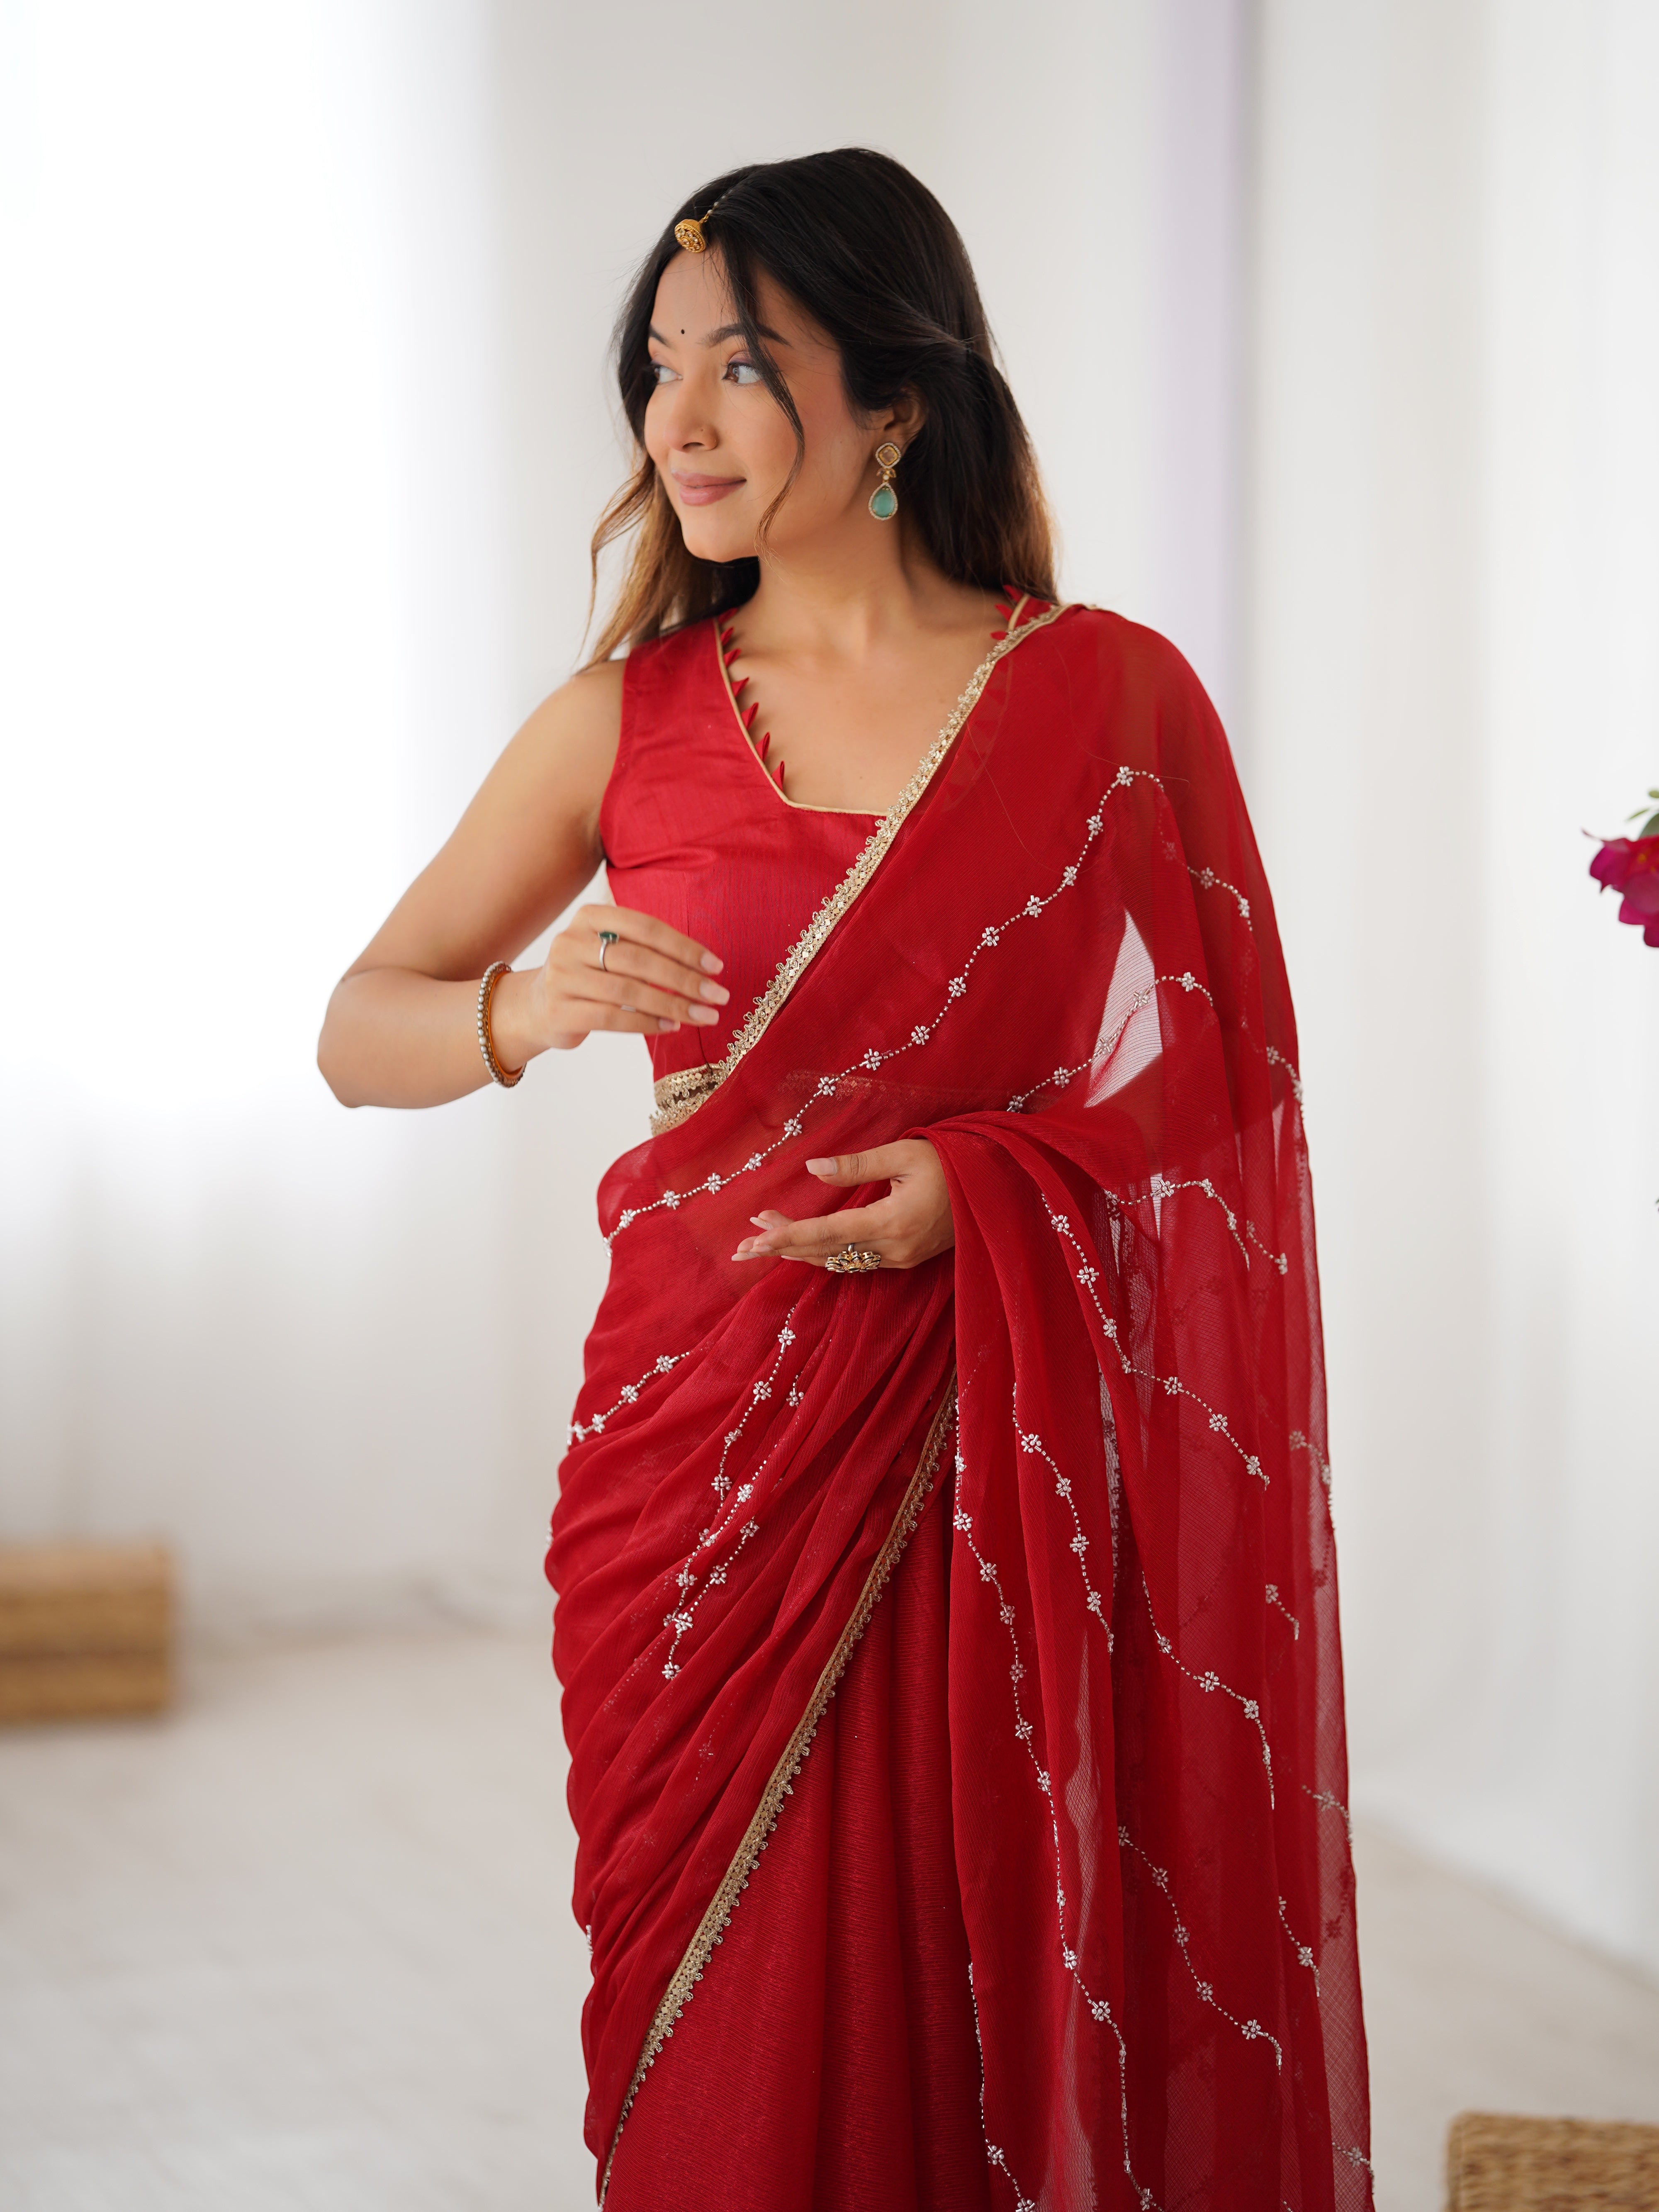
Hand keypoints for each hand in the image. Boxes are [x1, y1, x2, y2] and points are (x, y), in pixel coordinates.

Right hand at [495, 904, 727, 1060]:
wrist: (536, 1006)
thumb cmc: (590, 975)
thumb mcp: (610, 949)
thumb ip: (646, 948)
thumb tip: (704, 968)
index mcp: (590, 916)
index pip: (646, 927)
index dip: (684, 946)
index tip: (716, 966)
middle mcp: (571, 941)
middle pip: (639, 959)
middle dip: (685, 979)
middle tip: (717, 995)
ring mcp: (562, 976)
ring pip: (628, 991)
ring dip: (672, 1005)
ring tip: (703, 1015)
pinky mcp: (560, 1010)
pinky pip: (612, 1018)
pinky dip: (647, 1023)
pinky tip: (671, 1027)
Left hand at [732, 1140, 954, 1270]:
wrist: (998, 1189)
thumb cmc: (952, 1162)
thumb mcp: (904, 1154)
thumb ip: (856, 1165)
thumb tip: (812, 1170)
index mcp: (893, 1221)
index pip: (828, 1233)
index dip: (788, 1236)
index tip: (754, 1240)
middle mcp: (894, 1248)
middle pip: (826, 1252)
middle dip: (783, 1246)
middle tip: (743, 1242)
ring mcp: (901, 1258)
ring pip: (839, 1259)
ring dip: (801, 1249)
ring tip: (764, 1235)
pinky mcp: (906, 1258)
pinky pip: (856, 1260)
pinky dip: (826, 1251)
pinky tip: (804, 1242)